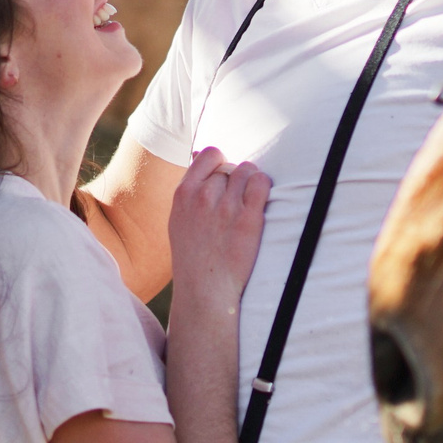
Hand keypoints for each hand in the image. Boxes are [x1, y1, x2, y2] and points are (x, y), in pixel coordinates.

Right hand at [168, 147, 268, 309]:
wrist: (205, 288)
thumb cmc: (193, 256)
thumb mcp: (179, 219)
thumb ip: (190, 193)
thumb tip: (201, 162)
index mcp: (184, 194)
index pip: (209, 155)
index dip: (222, 163)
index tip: (226, 178)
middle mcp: (204, 196)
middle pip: (231, 166)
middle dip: (237, 179)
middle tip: (238, 200)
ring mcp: (226, 206)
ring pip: (247, 171)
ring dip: (252, 181)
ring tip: (250, 200)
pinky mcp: (248, 218)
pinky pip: (262, 184)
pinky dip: (264, 187)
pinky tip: (260, 201)